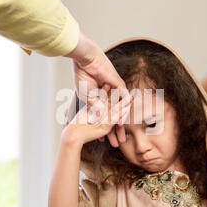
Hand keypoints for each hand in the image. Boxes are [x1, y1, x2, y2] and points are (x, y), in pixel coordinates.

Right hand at [63, 32, 129, 147]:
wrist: (85, 62)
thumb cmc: (83, 77)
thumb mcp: (88, 97)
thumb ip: (94, 108)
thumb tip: (96, 121)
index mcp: (101, 99)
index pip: (105, 117)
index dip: (105, 129)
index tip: (103, 141)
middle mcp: (110, 97)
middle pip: (115, 117)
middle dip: (115, 132)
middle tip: (116, 144)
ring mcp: (116, 92)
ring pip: (121, 112)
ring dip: (120, 126)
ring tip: (121, 139)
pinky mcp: (119, 86)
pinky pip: (124, 102)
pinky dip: (122, 113)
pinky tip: (121, 123)